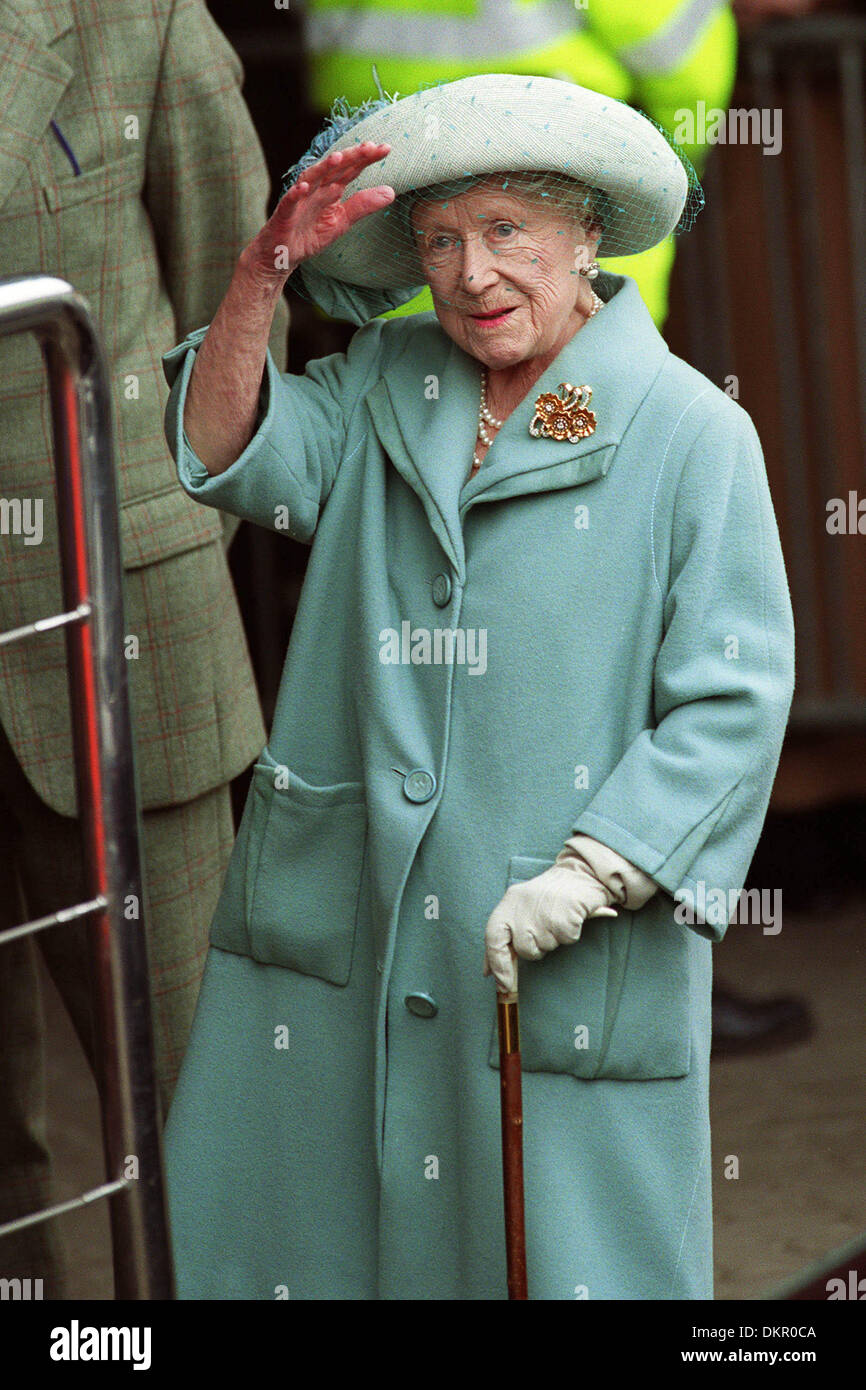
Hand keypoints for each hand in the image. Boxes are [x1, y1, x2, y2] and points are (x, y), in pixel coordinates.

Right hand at [239, 141, 394, 286]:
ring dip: (323, 168)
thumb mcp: (342, 222)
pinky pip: (289, 203)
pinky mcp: (284, 215)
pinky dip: (295, 195)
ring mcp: (299, 200)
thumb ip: (363, 206)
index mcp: (331, 190)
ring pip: (311, 179)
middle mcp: (316, 189)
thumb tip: (391, 192)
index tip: (386, 148)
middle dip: (350, 156)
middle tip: (369, 147)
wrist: (283, 255)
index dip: (366, 159)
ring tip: (338, 158)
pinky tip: (304, 188)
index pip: (351, 170)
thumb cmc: (310, 235)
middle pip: (334, 169)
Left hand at [483, 858, 617, 994]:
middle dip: (535, 948)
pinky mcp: (565, 917)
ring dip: (553, 939)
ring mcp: (544, 913)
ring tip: (556, 918)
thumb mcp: (518, 909)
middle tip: (544, 930)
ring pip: (545, 946)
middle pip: (524, 949)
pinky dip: (570, 933)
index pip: (493, 938)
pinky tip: (569, 917)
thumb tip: (488, 971)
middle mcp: (523, 908)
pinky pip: (566, 940)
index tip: (503, 984)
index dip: (497, 964)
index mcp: (508, 904)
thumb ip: (501, 939)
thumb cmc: (547, 895)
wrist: (578, 874)